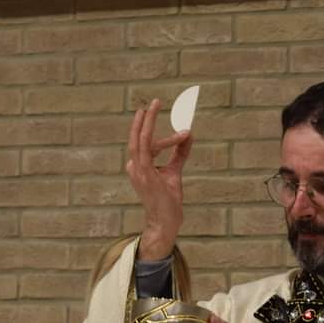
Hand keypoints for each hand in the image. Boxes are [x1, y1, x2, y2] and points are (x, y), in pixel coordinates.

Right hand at [126, 99, 192, 260]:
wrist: (165, 221)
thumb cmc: (168, 200)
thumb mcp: (174, 172)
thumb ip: (180, 153)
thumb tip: (188, 134)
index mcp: (138, 166)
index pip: (148, 143)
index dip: (168, 137)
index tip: (186, 133)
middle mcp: (134, 167)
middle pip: (138, 137)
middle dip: (145, 118)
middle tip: (155, 101)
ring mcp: (137, 170)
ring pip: (143, 140)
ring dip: (149, 121)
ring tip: (156, 104)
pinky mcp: (144, 173)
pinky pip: (150, 148)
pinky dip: (164, 139)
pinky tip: (178, 133)